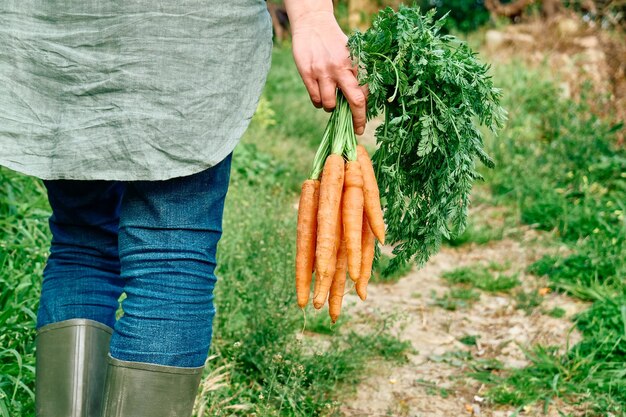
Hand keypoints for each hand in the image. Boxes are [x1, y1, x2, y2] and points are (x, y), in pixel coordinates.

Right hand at [290, 11, 366, 134]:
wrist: (313, 24)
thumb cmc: (335, 42)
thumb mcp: (350, 54)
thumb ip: (356, 75)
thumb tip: (362, 101)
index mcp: (355, 64)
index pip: (365, 93)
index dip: (364, 111)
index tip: (362, 123)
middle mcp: (341, 69)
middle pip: (355, 101)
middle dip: (357, 119)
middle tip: (357, 129)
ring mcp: (323, 72)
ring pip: (330, 105)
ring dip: (330, 107)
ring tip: (330, 98)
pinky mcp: (308, 74)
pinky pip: (315, 99)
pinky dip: (318, 101)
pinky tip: (319, 92)